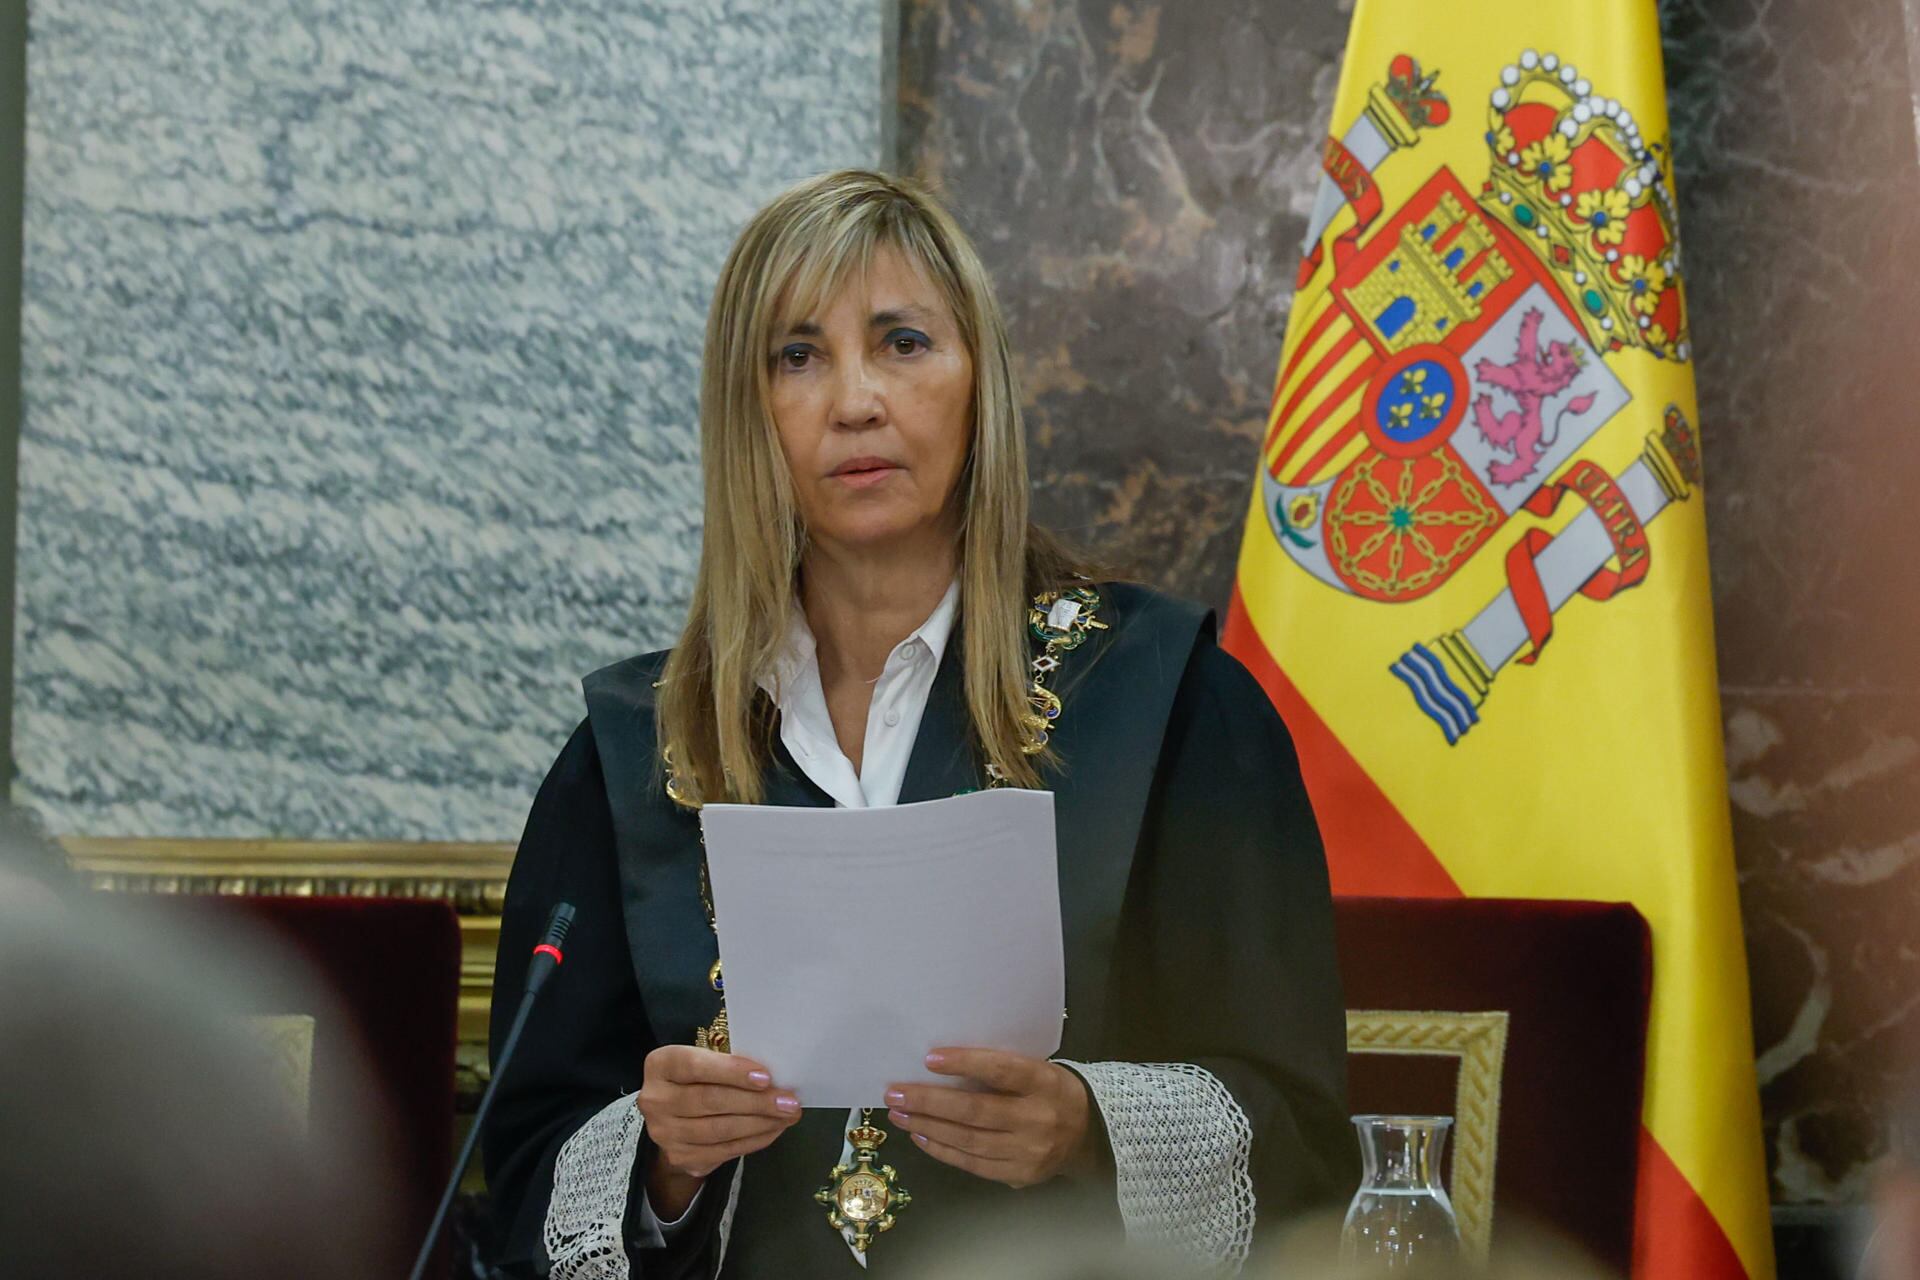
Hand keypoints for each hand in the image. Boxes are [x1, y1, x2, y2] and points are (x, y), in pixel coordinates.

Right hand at [637, 1045, 801, 1214]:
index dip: (731, 1071)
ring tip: (787, 1116)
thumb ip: (729, 1064)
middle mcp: (654, 1100)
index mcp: (660, 1065)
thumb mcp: (705, 1060)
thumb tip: (775, 1078)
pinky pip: (723, 1151)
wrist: (675, 1117)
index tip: (766, 1077)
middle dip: (755, 1102)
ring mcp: (664, 1133)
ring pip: (718, 1130)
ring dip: (760, 1124)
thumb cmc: (700, 1078)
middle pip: (709, 1101)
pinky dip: (753, 1141)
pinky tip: (773, 1130)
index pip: (694, 1066)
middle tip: (789, 1101)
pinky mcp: (680, 1158)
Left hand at [883, 1048, 1090, 1188]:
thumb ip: (1001, 1071)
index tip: (929, 1058)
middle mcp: (1037, 1119)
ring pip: (968, 1140)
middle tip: (894, 1093)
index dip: (965, 1064)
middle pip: (975, 1111)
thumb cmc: (1052, 1092)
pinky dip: (942, 1150)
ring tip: (899, 1114)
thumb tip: (942, 1065)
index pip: (1001, 1070)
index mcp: (1044, 1083)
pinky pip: (972, 1164)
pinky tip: (921, 1136)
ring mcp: (1028, 1152)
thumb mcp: (1039, 1070)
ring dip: (927, 1127)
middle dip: (929, 1102)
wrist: (1089, 1135)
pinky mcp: (1018, 1175)